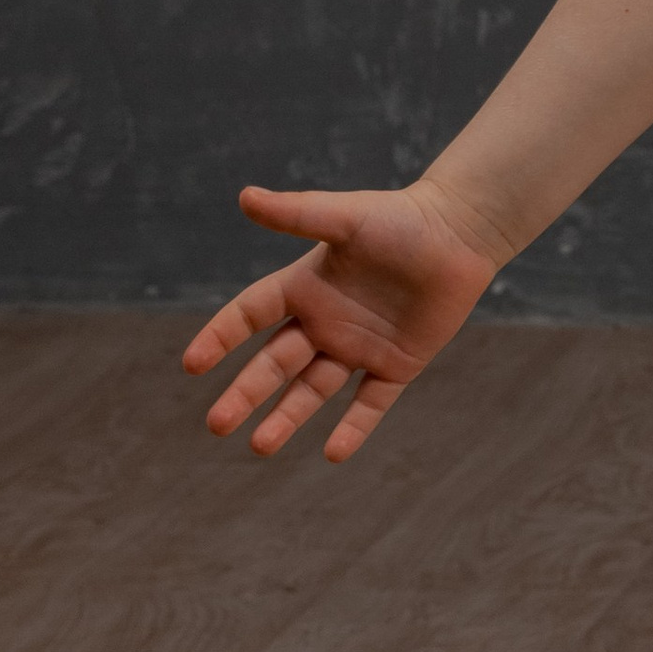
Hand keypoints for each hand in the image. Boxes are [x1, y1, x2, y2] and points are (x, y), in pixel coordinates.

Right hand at [183, 179, 502, 460]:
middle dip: (245, 393)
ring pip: (312, 391)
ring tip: (260, 447)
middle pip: (274, 364)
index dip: (220, 337)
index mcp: (305, 287)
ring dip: (287, 418)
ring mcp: (358, 347)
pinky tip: (333, 454)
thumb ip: (297, 214)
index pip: (249, 316)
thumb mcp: (345, 217)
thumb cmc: (401, 219)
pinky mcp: (396, 366)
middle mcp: (324, 322)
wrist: (461, 233)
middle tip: (217, 425)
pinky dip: (353, 429)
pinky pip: (369, 404)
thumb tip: (244, 197)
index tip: (192, 364)